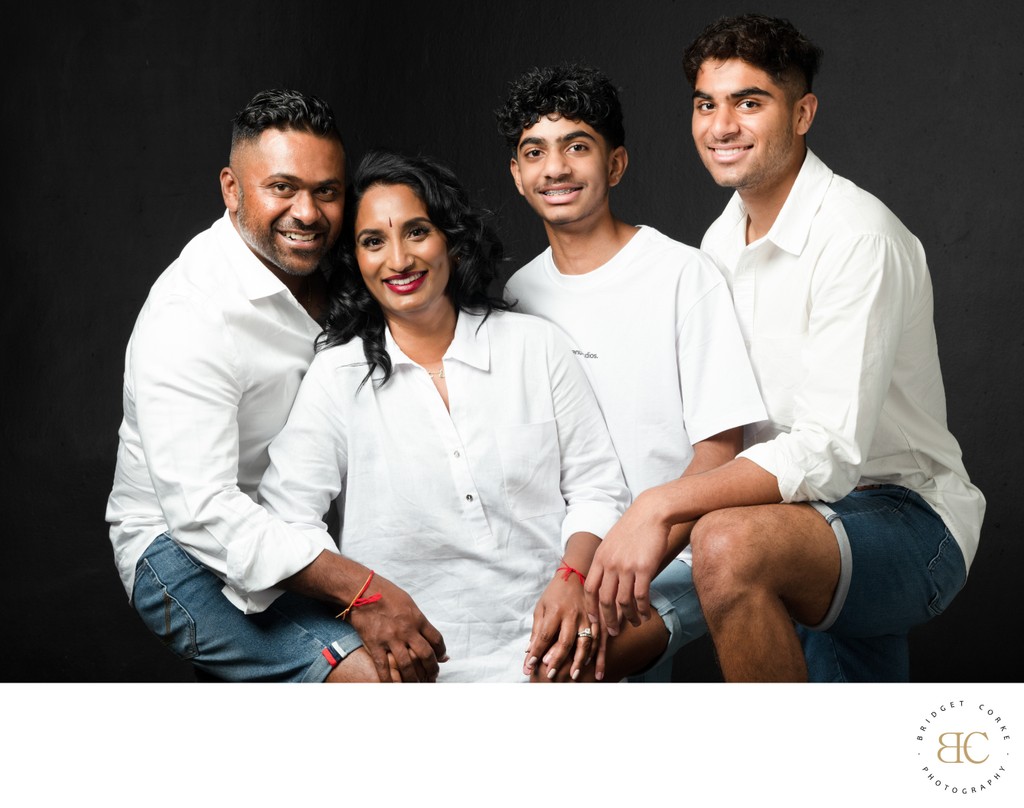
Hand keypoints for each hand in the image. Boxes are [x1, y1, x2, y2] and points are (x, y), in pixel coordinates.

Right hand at [347, 574, 446, 682]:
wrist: (362, 590)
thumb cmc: (386, 593)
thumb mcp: (408, 602)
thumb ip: (419, 619)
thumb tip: (429, 633)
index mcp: (418, 618)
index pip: (436, 640)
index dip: (441, 652)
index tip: (441, 658)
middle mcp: (407, 630)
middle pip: (426, 655)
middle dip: (432, 669)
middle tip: (432, 676)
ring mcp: (391, 638)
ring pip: (408, 665)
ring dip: (414, 678)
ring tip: (417, 684)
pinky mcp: (375, 644)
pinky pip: (384, 668)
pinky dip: (389, 681)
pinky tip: (393, 687)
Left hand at [524, 571, 598, 681]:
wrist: (575, 575)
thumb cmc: (554, 594)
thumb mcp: (541, 608)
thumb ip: (537, 630)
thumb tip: (529, 652)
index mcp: (555, 610)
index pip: (544, 635)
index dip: (537, 651)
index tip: (530, 665)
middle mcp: (572, 615)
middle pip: (565, 641)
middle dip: (557, 660)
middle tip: (551, 675)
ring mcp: (587, 617)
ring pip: (585, 642)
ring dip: (579, 660)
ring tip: (574, 675)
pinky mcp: (597, 619)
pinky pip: (599, 639)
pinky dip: (595, 654)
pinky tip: (591, 665)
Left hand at [584, 491, 671, 635]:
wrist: (651, 513)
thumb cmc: (633, 528)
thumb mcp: (612, 543)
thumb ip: (606, 561)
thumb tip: (605, 582)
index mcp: (600, 558)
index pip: (589, 589)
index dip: (591, 608)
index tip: (594, 621)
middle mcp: (610, 564)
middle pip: (604, 600)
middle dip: (608, 620)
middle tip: (613, 632)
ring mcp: (626, 566)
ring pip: (623, 601)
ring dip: (628, 616)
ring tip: (634, 623)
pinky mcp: (644, 568)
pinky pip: (640, 596)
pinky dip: (642, 609)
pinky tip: (645, 615)